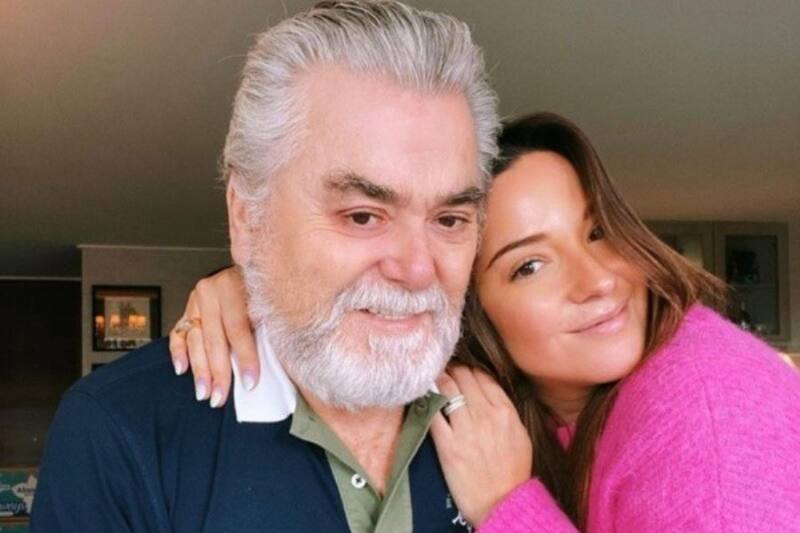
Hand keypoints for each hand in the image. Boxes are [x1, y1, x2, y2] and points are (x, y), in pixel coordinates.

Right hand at [168, 266, 258, 406]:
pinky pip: (178, 333)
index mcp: (235, 286)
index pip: (239, 328)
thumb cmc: (263, 291)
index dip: (245, 358)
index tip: (250, 382)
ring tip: (204, 392)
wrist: (251, 272)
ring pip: (195, 339)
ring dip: (199, 369)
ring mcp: (197, 300)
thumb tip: (281, 359)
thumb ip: (269, 324)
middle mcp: (213, 290)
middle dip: (218, 372)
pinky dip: (178, 352)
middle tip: (220, 397)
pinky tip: (182, 370)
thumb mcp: (269, 302)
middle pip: (215, 338)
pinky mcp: (188, 309)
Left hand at [430, 366, 532, 526]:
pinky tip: (422, 398)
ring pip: (448, 388)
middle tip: (443, 369)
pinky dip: (426, 402)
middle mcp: (486, 415)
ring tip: (432, 378)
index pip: (483, 376)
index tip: (461, 369)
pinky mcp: (448, 445)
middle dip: (452, 369)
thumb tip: (490, 390)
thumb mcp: (520, 435)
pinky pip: (433, 414)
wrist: (501, 503)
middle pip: (464, 376)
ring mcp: (466, 429)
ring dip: (438, 379)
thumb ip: (506, 410)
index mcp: (505, 412)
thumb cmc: (513, 472)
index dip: (469, 369)